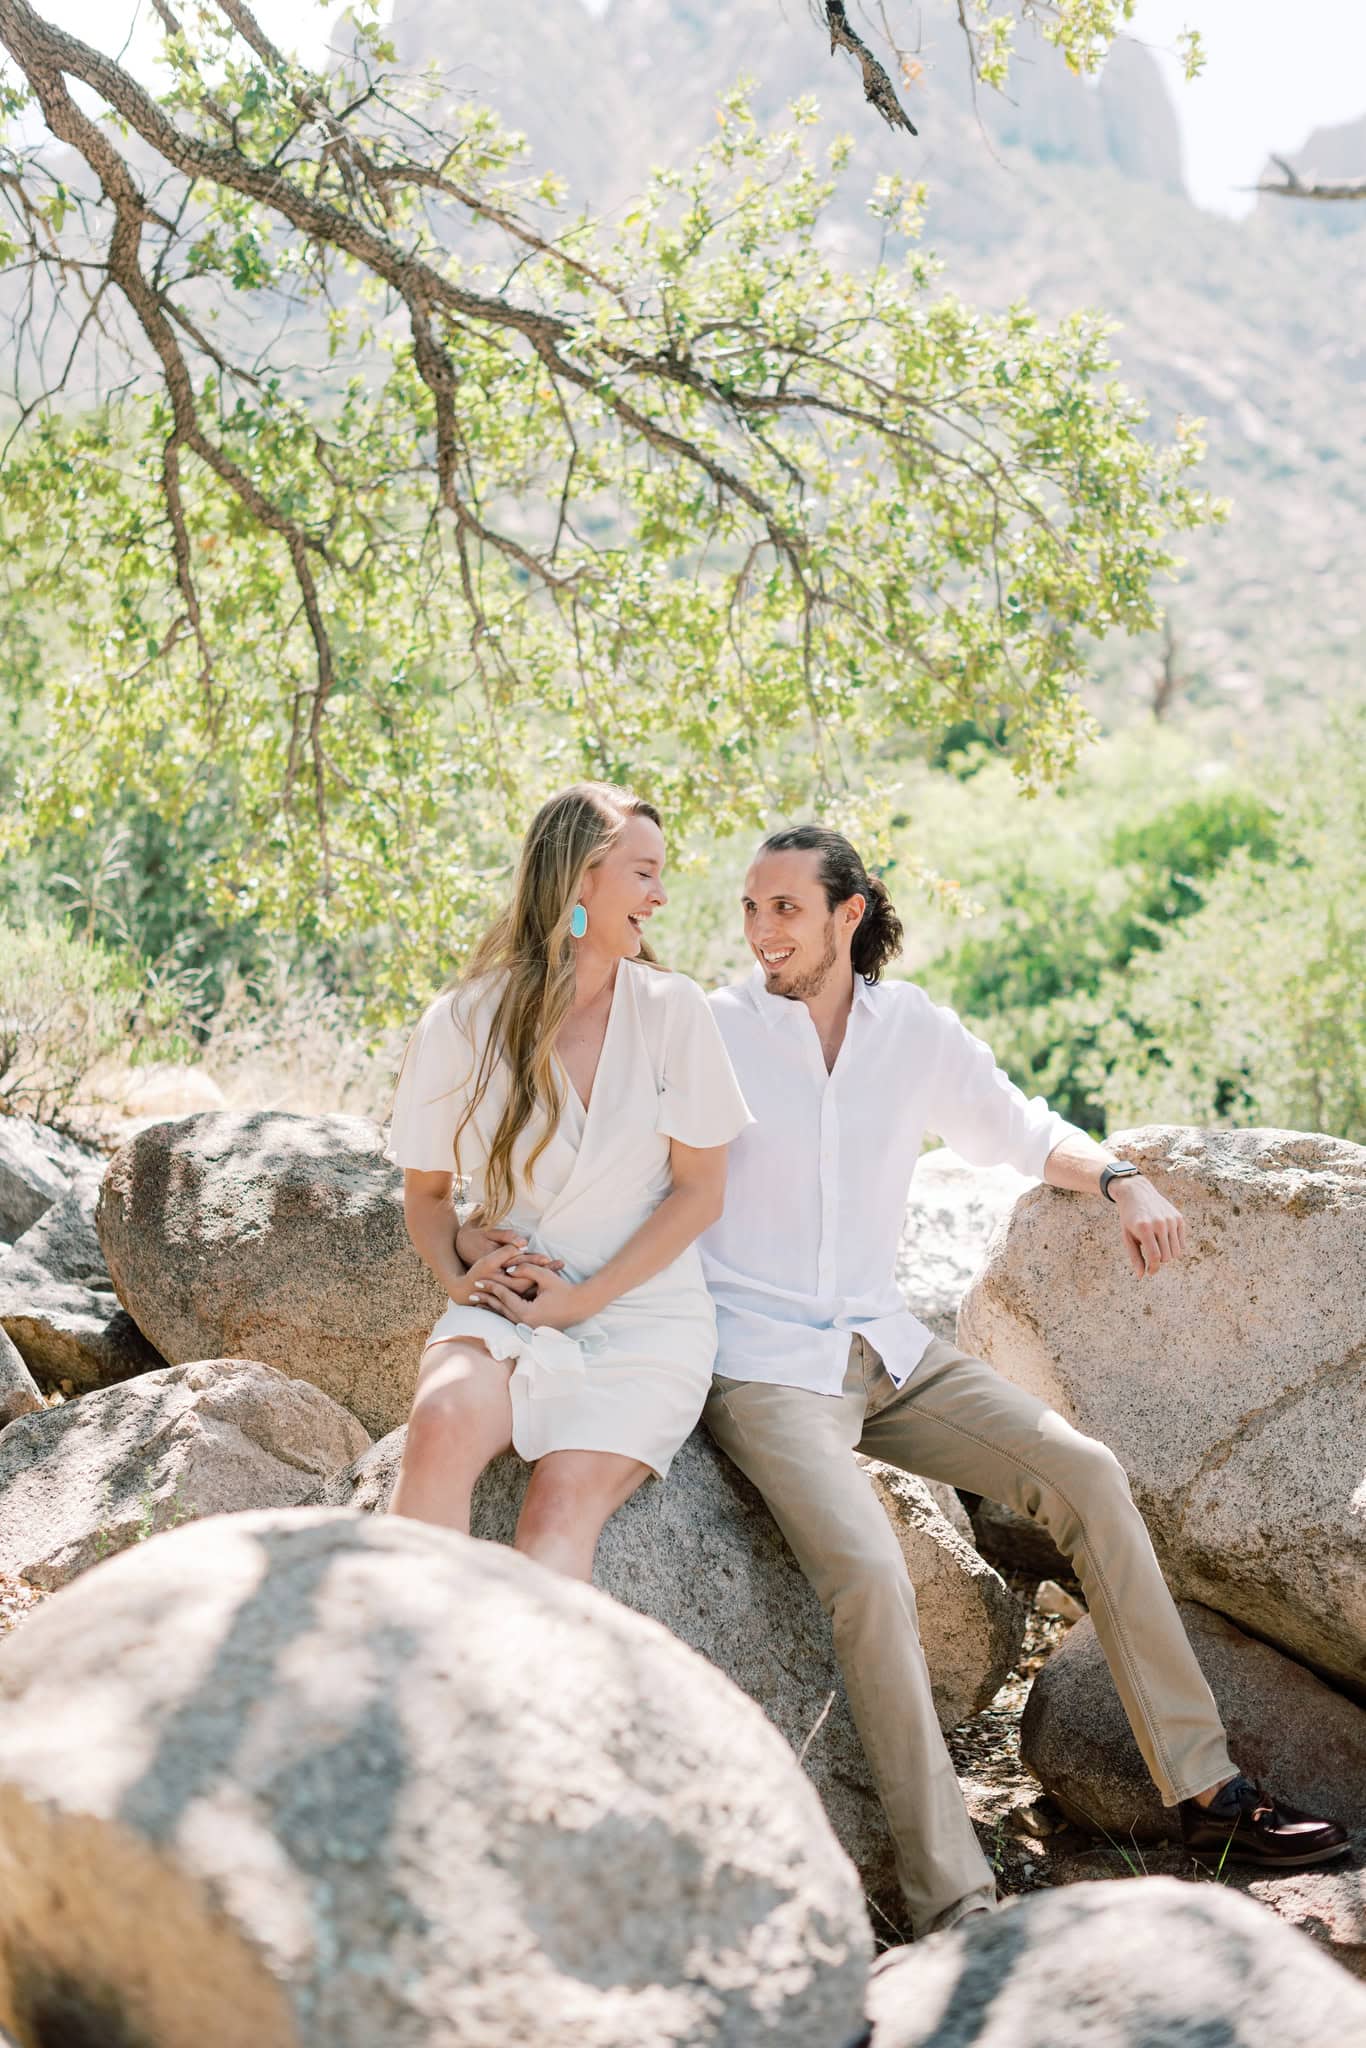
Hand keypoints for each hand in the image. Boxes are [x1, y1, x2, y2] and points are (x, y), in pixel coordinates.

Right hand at [451, 1241, 556, 1308]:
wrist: (464, 1289)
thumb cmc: (477, 1270)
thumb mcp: (488, 1256)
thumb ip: (505, 1248)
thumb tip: (523, 1244)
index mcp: (504, 1281)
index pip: (525, 1272)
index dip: (537, 1263)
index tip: (550, 1257)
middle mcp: (510, 1291)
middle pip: (532, 1280)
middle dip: (546, 1271)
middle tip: (562, 1263)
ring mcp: (513, 1295)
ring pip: (533, 1285)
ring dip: (545, 1276)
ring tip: (559, 1266)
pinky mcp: (514, 1297)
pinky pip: (529, 1289)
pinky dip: (539, 1280)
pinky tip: (550, 1274)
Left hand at [469, 1263, 586, 1331]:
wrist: (582, 1305)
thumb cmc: (565, 1289)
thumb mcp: (545, 1276)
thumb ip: (525, 1269)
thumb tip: (507, 1270)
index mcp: (527, 1313)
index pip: (504, 1297)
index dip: (491, 1287)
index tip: (477, 1280)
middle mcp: (526, 1324)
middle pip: (501, 1310)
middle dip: (486, 1300)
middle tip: (471, 1293)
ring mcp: (529, 1329)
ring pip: (505, 1317)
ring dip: (492, 1308)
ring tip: (478, 1302)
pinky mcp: (533, 1330)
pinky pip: (513, 1320)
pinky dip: (503, 1313)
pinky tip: (495, 1309)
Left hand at [1113, 1177, 1186, 1279]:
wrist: (1136, 1193)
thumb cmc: (1129, 1219)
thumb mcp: (1127, 1237)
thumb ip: (1135, 1257)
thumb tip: (1142, 1276)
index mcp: (1145, 1229)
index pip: (1155, 1257)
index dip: (1153, 1268)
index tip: (1150, 1272)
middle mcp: (1160, 1223)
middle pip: (1167, 1257)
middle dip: (1159, 1261)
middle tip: (1151, 1256)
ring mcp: (1171, 1220)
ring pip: (1177, 1252)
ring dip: (1168, 1255)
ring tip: (1156, 1246)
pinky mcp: (1179, 1218)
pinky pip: (1182, 1243)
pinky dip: (1174, 1246)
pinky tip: (1164, 1239)